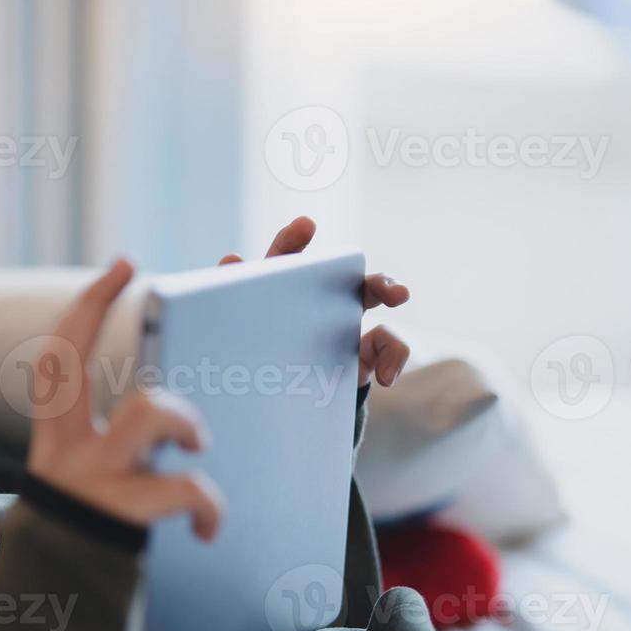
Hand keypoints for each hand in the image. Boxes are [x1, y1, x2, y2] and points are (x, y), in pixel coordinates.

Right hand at [26, 259, 223, 539]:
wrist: (63, 601)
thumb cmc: (97, 527)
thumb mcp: (96, 472)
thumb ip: (124, 434)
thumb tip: (176, 391)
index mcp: (57, 433)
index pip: (62, 351)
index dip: (90, 303)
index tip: (124, 262)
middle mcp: (62, 449)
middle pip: (70, 363)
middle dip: (98, 313)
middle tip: (147, 286)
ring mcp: (91, 479)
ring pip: (146, 411)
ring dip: (186, 419)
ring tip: (199, 443)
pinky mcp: (122, 515)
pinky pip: (184, 488)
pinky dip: (208, 506)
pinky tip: (210, 530)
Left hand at [220, 216, 411, 387]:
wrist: (280, 405)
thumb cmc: (260, 361)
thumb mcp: (240, 336)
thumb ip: (229, 299)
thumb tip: (230, 258)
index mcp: (283, 293)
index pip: (285, 260)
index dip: (291, 241)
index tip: (305, 226)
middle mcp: (319, 300)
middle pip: (345, 272)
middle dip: (356, 262)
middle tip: (370, 267)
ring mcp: (347, 325)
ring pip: (375, 293)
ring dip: (388, 288)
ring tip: (400, 294)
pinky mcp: (364, 354)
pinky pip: (390, 346)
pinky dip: (393, 359)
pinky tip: (387, 377)